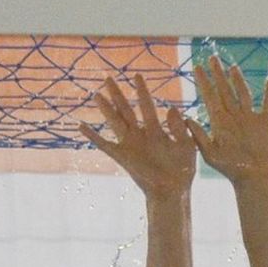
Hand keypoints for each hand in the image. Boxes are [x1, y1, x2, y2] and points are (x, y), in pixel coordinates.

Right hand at [79, 74, 195, 196]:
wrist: (173, 191)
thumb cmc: (182, 171)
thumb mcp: (186, 147)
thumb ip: (180, 129)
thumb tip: (172, 108)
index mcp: (156, 131)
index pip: (147, 106)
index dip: (142, 91)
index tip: (137, 75)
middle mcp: (140, 135)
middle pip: (126, 110)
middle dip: (117, 94)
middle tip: (108, 77)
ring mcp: (130, 145)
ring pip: (114, 122)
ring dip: (105, 109)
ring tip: (97, 95)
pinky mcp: (122, 156)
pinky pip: (105, 144)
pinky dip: (93, 136)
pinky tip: (81, 126)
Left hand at [186, 55, 267, 183]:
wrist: (254, 178)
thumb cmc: (231, 169)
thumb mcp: (210, 153)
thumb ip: (199, 135)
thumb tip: (186, 118)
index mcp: (219, 122)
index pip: (210, 96)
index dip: (204, 82)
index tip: (196, 67)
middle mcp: (234, 116)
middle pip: (225, 90)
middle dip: (218, 75)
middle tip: (212, 58)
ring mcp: (250, 118)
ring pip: (243, 93)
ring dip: (238, 80)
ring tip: (232, 66)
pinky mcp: (265, 123)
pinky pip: (267, 104)